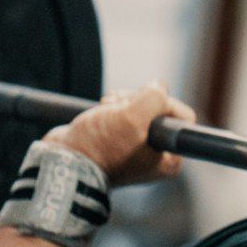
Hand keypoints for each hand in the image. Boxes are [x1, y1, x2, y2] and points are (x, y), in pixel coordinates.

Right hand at [42, 80, 196, 185]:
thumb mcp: (134, 118)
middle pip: (160, 110)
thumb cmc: (99, 147)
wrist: (63, 161)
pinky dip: (114, 108)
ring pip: (141, 109)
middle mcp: (157, 156)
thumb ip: (154, 98)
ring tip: (105, 108)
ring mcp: (138, 148)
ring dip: (123, 102)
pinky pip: (126, 114)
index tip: (138, 107)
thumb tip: (158, 85)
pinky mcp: (120, 141)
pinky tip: (102, 110)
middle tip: (117, 108)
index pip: (182, 116)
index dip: (161, 103)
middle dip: (137, 102)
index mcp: (170, 159)